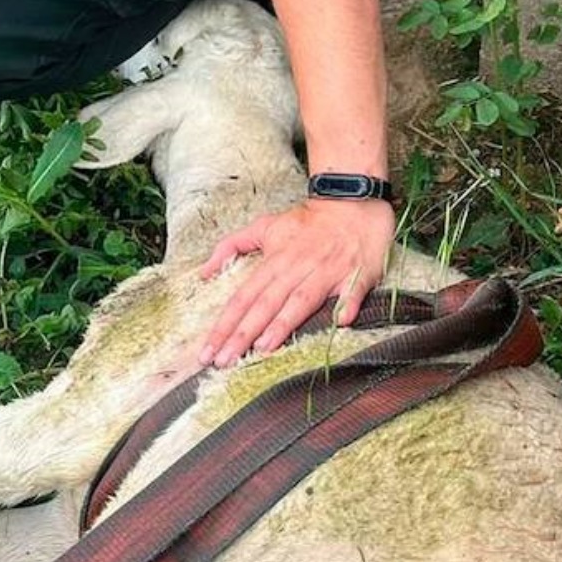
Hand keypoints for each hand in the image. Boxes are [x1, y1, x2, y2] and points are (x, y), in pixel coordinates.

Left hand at [199, 196, 394, 367]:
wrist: (352, 201)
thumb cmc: (309, 221)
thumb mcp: (264, 226)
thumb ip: (231, 247)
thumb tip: (204, 272)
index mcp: (275, 261)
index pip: (243, 297)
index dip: (224, 325)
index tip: (208, 350)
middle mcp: (297, 268)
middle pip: (265, 304)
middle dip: (242, 334)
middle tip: (223, 360)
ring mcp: (327, 272)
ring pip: (301, 300)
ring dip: (283, 324)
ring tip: (263, 348)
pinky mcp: (356, 274)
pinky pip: (352, 291)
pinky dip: (348, 305)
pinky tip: (341, 321)